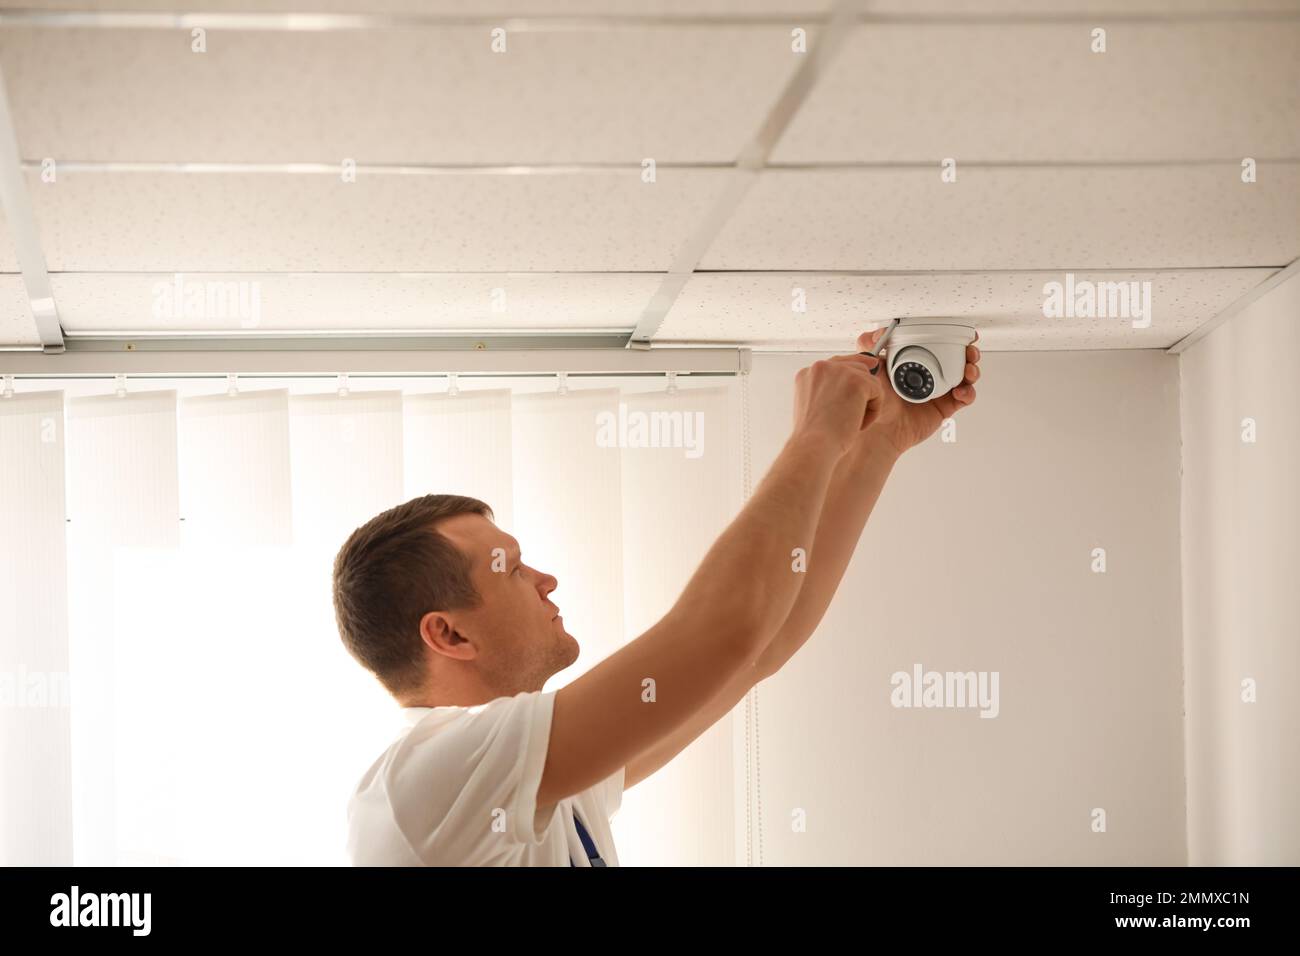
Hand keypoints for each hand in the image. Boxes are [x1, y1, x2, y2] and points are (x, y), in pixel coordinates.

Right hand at [792, 352, 886, 455]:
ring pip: (869, 380)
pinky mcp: (857, 381)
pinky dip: (873, 411)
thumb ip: (826, 391)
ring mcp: (839, 371)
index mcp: (807, 373)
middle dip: (861, 390)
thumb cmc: (812, 436)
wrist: (814, 446)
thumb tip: (850, 386)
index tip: (863, 376)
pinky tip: (858, 424)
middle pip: (856, 367)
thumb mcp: (812, 407)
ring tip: (851, 422)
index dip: (851, 374)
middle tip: (852, 416)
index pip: (836, 364)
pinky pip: (878, 392)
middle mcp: (821, 367)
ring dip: (866, 403)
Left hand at [853, 327, 980, 455]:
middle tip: (969, 352)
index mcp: (917, 360)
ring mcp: (940, 390)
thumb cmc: (874, 400)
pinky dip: (968, 392)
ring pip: (966, 376)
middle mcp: (931, 374)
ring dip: (972, 370)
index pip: (940, 344)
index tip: (963, 334)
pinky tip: (961, 391)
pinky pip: (965, 397)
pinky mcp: (945, 407)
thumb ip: (868, 344)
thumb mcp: (869, 367)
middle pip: (959, 359)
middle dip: (969, 353)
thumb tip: (879, 332)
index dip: (954, 338)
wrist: (879, 429)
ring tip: (969, 370)